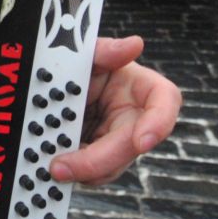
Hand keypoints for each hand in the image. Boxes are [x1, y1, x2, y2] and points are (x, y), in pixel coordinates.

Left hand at [50, 35, 179, 185]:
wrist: (55, 86)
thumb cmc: (83, 66)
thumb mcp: (88, 54)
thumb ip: (106, 49)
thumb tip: (133, 44)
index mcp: (142, 88)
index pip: (166, 101)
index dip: (159, 123)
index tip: (142, 141)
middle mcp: (135, 119)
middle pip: (130, 147)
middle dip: (97, 161)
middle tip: (61, 167)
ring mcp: (117, 142)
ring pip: (110, 168)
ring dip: (81, 171)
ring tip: (51, 167)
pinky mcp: (98, 158)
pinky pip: (91, 174)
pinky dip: (73, 173)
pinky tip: (52, 167)